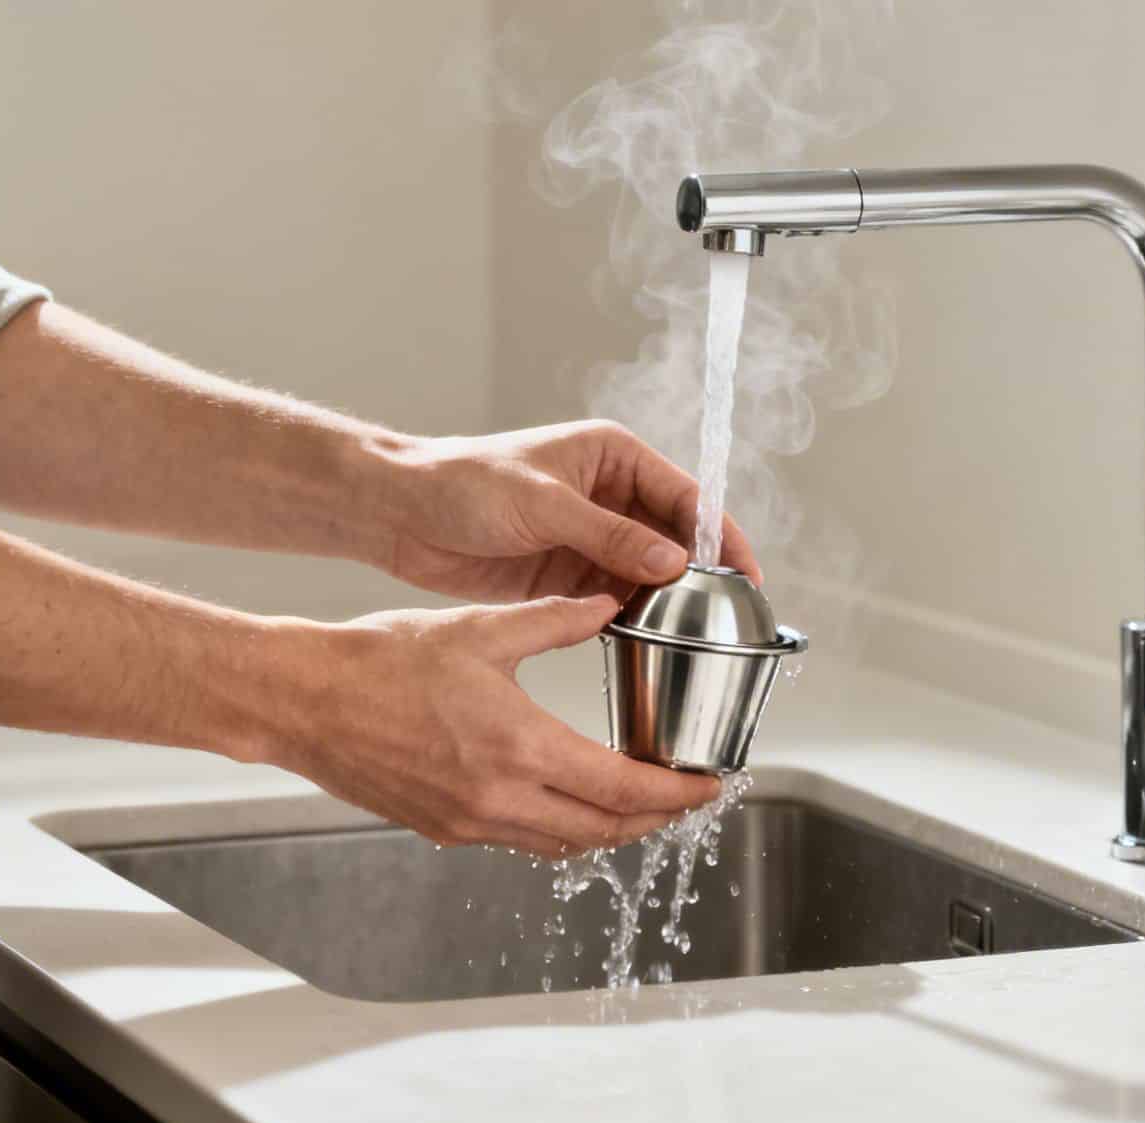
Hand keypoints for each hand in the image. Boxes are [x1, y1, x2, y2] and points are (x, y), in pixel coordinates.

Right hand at [268, 594, 720, 854]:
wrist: (299, 701)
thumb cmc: (378, 660)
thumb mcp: (480, 629)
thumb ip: (556, 620)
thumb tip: (611, 599)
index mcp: (519, 748)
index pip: (624, 789)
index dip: (677, 793)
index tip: (710, 785)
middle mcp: (498, 800)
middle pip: (605, 830)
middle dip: (657, 819)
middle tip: (689, 798)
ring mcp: (469, 823)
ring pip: (566, 844)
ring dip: (613, 829)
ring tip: (644, 803)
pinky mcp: (444, 829)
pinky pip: (523, 842)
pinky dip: (563, 829)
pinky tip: (575, 801)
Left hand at [379, 421, 759, 603]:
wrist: (398, 515)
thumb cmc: (461, 483)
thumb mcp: (544, 505)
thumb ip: (611, 535)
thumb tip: (674, 563)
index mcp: (614, 458)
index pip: (688, 497)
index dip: (723, 536)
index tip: (746, 575)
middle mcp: (612, 496)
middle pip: (677, 540)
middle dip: (702, 577)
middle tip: (725, 618)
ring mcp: (592, 538)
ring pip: (651, 574)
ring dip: (669, 604)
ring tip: (691, 637)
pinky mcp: (570, 574)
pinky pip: (617, 598)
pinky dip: (634, 620)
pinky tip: (648, 642)